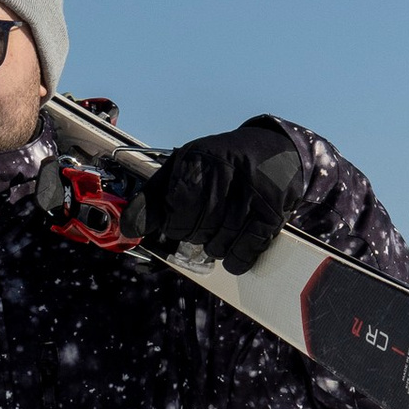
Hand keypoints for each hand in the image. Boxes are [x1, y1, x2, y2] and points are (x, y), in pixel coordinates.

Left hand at [134, 118, 302, 274]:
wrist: (279, 150)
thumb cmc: (224, 163)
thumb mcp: (186, 165)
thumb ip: (154, 196)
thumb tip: (129, 228)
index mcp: (197, 162)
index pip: (174, 213)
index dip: (175, 223)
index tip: (180, 217)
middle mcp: (223, 176)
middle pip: (194, 233)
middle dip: (196, 234)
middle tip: (207, 219)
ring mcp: (249, 197)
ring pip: (217, 247)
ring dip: (216, 246)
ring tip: (224, 225)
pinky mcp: (271, 215)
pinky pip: (243, 253)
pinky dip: (236, 257)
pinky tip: (236, 242)